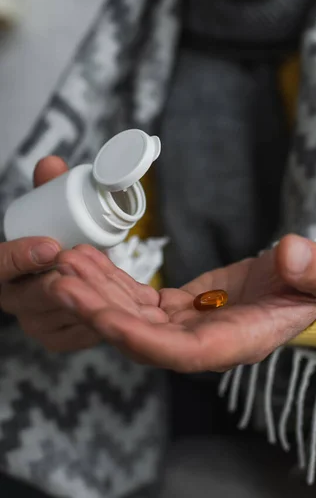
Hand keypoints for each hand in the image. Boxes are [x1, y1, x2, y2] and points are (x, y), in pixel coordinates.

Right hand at [0, 157, 100, 350]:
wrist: (61, 276)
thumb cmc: (53, 242)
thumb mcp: (49, 216)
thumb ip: (49, 190)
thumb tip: (53, 163)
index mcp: (1, 269)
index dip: (20, 257)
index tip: (51, 246)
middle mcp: (13, 299)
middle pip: (31, 297)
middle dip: (59, 282)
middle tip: (86, 267)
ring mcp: (35, 323)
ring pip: (56, 317)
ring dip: (82, 301)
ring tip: (109, 283)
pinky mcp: (58, 339)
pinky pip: (76, 336)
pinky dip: (96, 321)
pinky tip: (117, 306)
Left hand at [50, 235, 315, 370]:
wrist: (298, 287)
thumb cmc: (315, 287)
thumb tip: (291, 254)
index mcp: (237, 342)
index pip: (182, 354)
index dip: (142, 340)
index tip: (104, 319)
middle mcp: (203, 342)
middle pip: (142, 337)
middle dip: (101, 313)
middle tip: (62, 282)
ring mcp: (186, 326)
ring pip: (132, 317)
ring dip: (97, 293)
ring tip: (66, 264)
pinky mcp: (177, 308)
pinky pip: (137, 299)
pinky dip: (112, 281)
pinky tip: (89, 260)